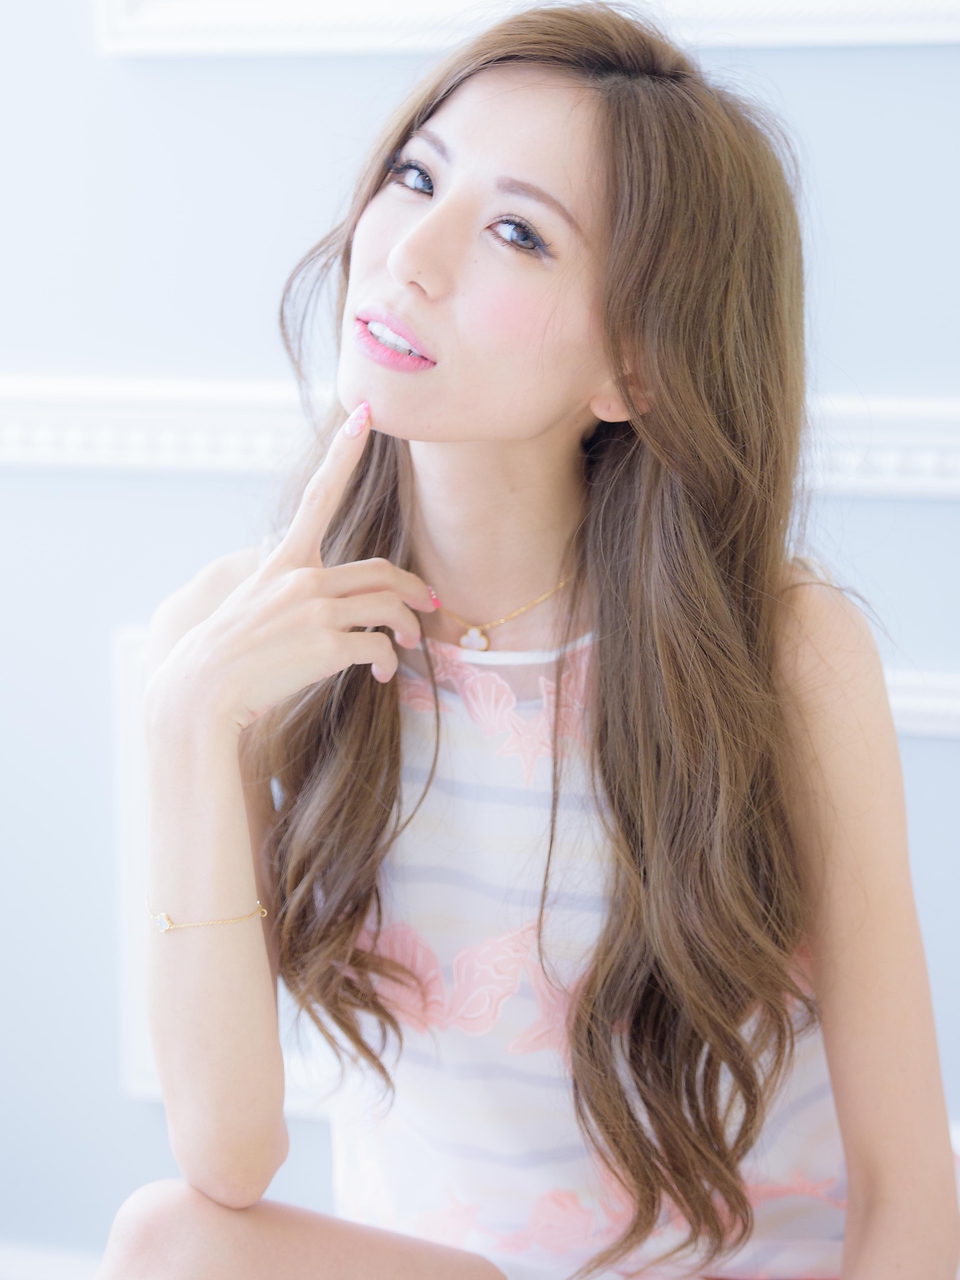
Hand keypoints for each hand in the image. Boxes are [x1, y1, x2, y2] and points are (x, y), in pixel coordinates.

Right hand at [144, 402, 437, 734]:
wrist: (202, 688)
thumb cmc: (229, 651)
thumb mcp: (254, 602)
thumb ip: (292, 588)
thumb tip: (330, 599)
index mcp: (284, 560)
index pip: (319, 494)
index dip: (344, 453)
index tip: (364, 413)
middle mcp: (303, 578)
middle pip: (381, 572)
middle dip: (413, 588)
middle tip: (428, 604)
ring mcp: (316, 610)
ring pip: (389, 607)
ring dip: (408, 627)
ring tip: (408, 643)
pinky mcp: (328, 645)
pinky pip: (378, 646)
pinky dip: (387, 661)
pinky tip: (381, 674)